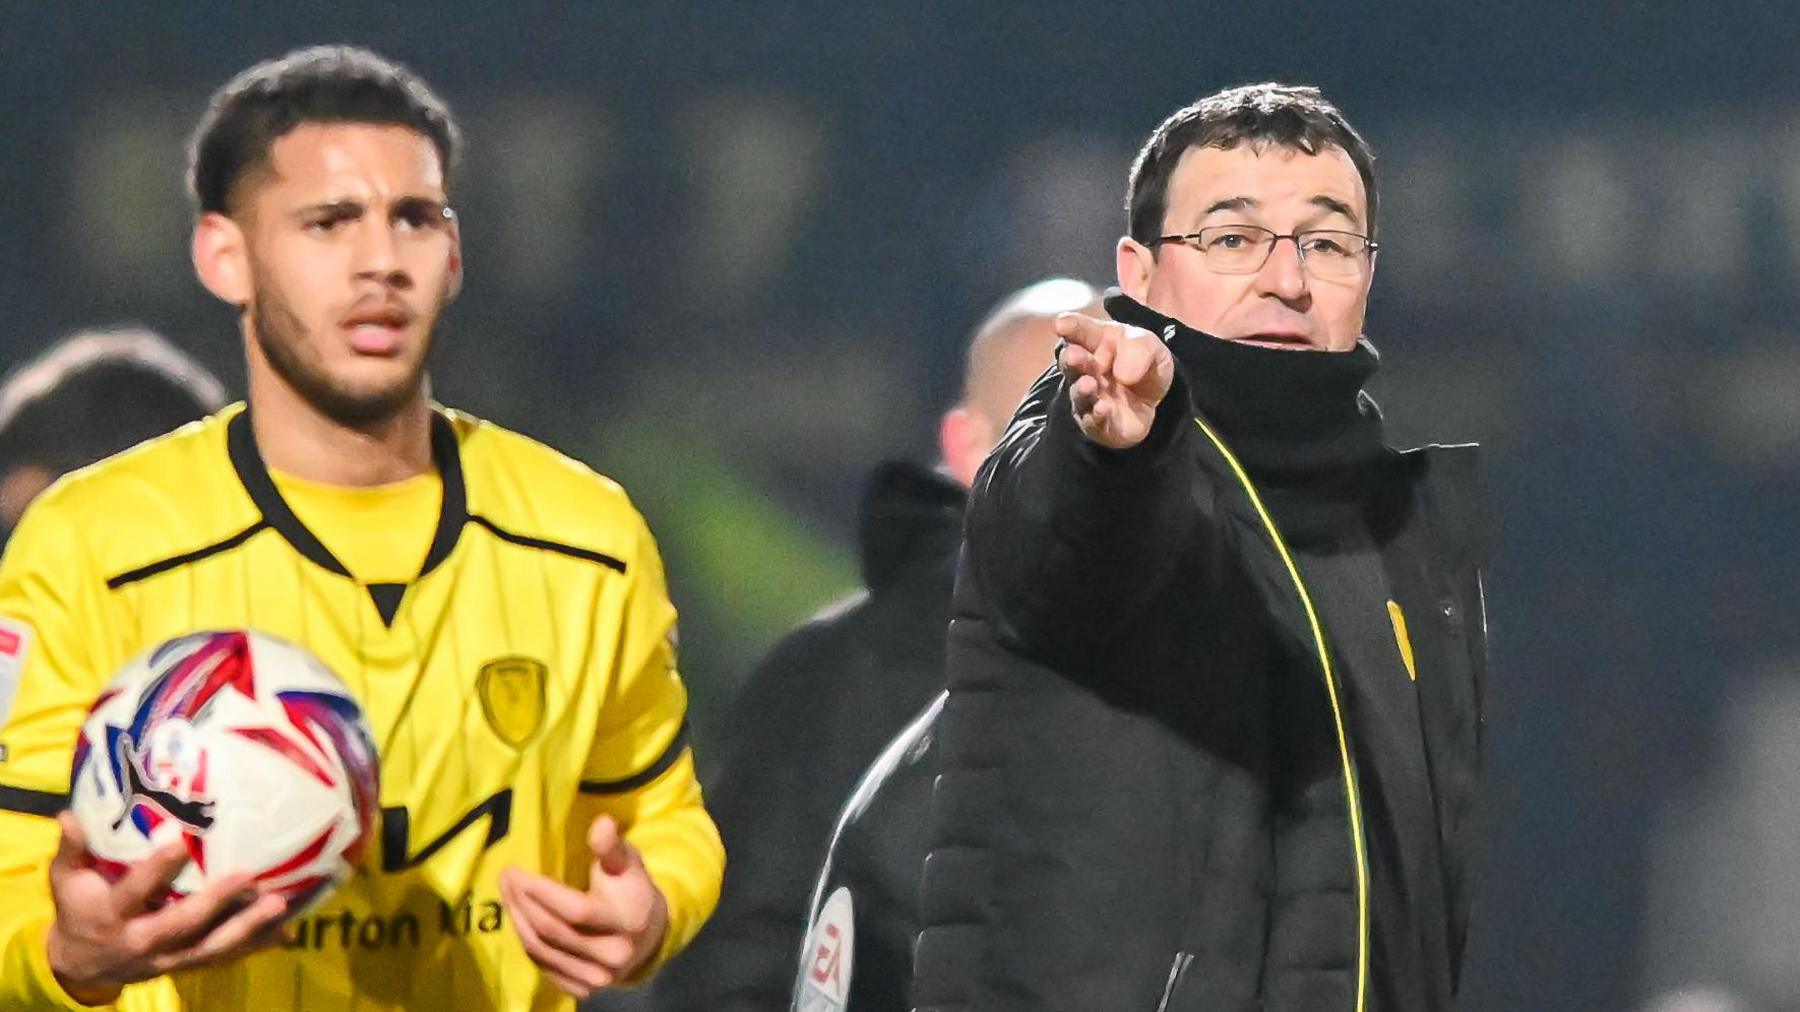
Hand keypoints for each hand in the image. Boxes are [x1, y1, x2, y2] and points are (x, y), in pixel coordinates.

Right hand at [44, 812, 289, 1004]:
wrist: (79, 966)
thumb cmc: (78, 910)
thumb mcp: (66, 881)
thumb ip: (73, 849)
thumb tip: (69, 813)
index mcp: (110, 915)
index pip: (134, 891)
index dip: (156, 869)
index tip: (179, 843)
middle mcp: (140, 940)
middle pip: (181, 923)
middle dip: (215, 901)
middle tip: (247, 875)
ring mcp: (165, 958)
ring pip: (209, 947)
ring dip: (246, 928)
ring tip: (279, 904)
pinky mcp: (184, 966)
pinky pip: (221, 958)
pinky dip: (253, 946)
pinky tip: (284, 932)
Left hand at [499, 815, 667, 998]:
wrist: (648, 938)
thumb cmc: (632, 891)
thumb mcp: (629, 864)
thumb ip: (612, 846)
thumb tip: (603, 822)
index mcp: (627, 921)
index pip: (575, 909)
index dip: (541, 891)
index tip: (517, 871)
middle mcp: (612, 955)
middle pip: (552, 930)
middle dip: (522, 901)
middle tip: (505, 876)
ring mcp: (597, 977)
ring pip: (541, 949)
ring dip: (518, 919)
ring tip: (506, 893)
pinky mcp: (581, 989)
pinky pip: (542, 964)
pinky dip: (526, 940)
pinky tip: (519, 918)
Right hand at [1056, 311, 1174, 448]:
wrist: (1152, 403)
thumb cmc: (1143, 366)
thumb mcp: (1151, 347)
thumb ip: (1139, 349)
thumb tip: (1124, 375)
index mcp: (1097, 342)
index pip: (1081, 330)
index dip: (1070, 326)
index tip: (1061, 324)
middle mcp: (1086, 369)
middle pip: (1073, 363)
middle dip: (1072, 359)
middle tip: (1074, 355)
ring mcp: (1088, 397)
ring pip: (1079, 393)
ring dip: (1082, 389)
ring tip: (1088, 383)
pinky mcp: (1097, 423)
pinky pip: (1093, 420)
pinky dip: (1097, 414)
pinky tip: (1103, 408)